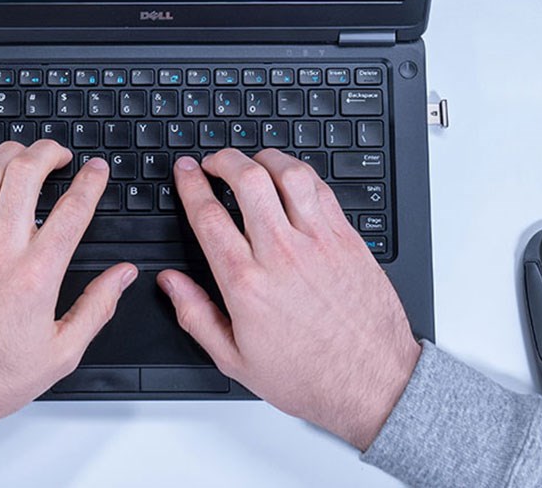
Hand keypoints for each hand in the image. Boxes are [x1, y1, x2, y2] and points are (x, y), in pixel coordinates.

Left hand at [0, 141, 136, 447]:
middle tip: (61, 153)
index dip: (91, 181)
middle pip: (26, 175)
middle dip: (49, 152)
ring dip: (10, 154)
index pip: (72, 210)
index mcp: (35, 277)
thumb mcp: (60, 354)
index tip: (98, 171)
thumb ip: (97, 308)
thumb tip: (122, 276)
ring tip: (24, 155)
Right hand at [159, 150, 420, 449]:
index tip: (185, 172)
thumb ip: (196, 316)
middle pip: (247, 180)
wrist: (371, 383)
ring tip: (253, 161)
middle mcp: (281, 255)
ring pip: (288, 174)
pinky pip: (322, 190)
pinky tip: (292, 179)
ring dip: (265, 158)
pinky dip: (301, 174)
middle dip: (224, 159)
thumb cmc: (309, 376)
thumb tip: (170, 284)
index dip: (190, 185)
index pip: (208, 216)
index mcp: (246, 283)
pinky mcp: (348, 240)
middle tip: (214, 161)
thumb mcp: (236, 360)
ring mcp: (318, 243)